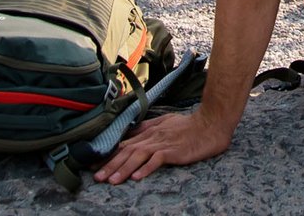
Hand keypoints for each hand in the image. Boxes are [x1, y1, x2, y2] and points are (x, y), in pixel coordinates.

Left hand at [93, 109, 234, 184]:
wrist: (210, 123)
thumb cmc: (188, 125)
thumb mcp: (164, 122)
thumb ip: (147, 128)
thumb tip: (130, 134)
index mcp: (149, 132)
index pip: (124, 145)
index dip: (108, 155)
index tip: (93, 165)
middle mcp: (152, 137)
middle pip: (127, 151)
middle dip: (110, 165)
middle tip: (96, 177)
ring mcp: (163, 143)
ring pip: (138, 156)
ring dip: (123, 169)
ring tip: (112, 181)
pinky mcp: (174, 151)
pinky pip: (157, 160)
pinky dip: (146, 168)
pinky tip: (137, 177)